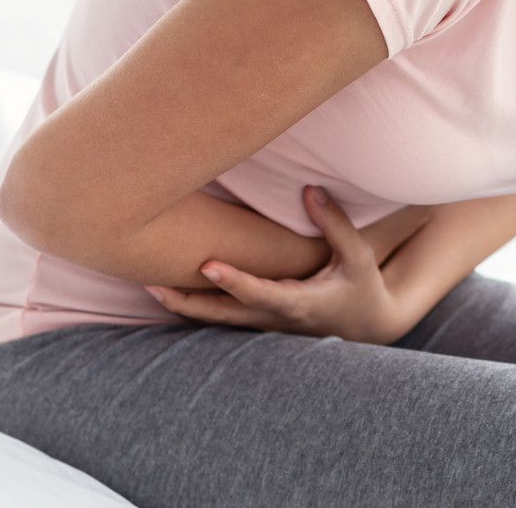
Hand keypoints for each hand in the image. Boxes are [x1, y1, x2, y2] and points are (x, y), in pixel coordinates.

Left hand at [148, 186, 428, 343]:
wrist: (366, 324)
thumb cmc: (362, 286)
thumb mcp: (358, 256)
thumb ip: (335, 224)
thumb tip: (309, 190)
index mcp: (302, 303)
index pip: (262, 293)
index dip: (234, 281)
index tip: (207, 265)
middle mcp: (278, 319)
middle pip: (225, 315)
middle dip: (189, 302)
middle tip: (152, 285)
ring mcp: (267, 326)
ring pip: (219, 320)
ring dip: (184, 306)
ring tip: (148, 285)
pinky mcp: (261, 324)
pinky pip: (224, 318)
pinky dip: (197, 308)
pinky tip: (169, 291)